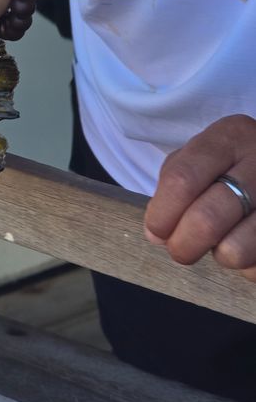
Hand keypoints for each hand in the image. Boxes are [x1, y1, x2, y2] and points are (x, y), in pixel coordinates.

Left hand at [145, 115, 255, 280]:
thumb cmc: (232, 161)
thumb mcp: (202, 155)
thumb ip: (173, 185)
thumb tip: (157, 234)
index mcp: (230, 137)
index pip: (182, 180)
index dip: (161, 214)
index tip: (155, 231)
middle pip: (206, 219)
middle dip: (182, 244)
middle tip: (179, 248)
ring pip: (235, 250)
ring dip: (219, 255)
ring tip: (222, 239)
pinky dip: (247, 265)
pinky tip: (249, 242)